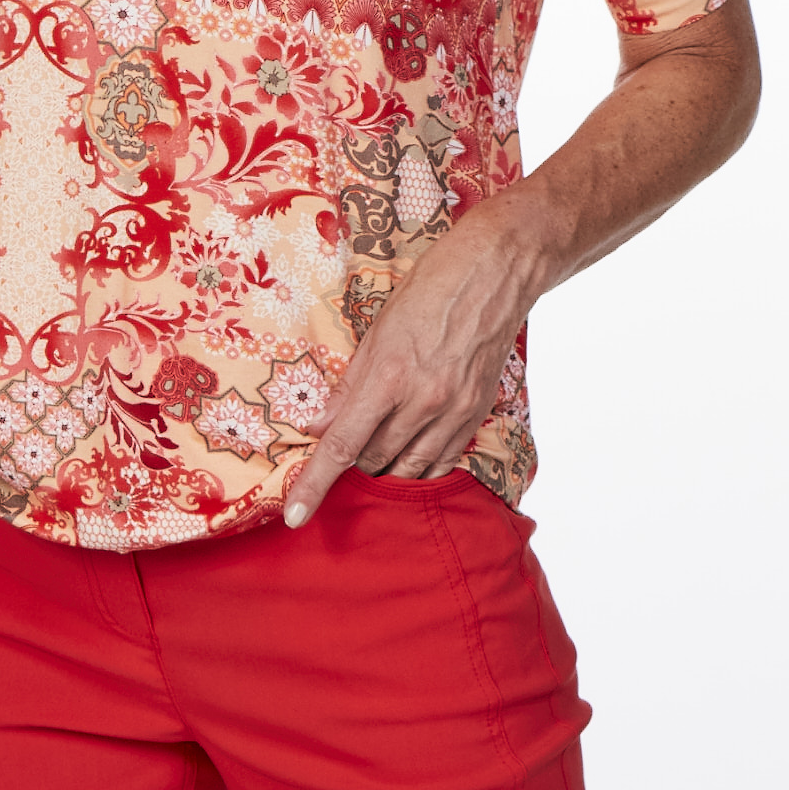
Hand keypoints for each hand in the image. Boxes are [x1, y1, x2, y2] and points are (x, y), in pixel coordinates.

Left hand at [282, 205, 545, 526]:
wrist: (493, 274)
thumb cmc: (429, 291)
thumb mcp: (377, 331)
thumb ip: (348, 386)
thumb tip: (318, 426)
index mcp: (389, 377)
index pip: (341, 446)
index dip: (314, 484)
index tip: (294, 515)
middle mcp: (422, 402)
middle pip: (372, 461)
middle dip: (352, 463)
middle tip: (343, 449)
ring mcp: (453, 412)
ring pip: (407, 469)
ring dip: (384, 469)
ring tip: (375, 454)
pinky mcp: (475, 414)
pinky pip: (442, 463)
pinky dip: (419, 468)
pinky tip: (409, 460)